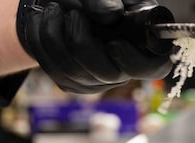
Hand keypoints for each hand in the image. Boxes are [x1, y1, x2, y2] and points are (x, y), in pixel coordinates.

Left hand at [17, 0, 173, 93]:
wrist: (63, 1)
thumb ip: (106, 0)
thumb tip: (108, 17)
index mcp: (142, 42)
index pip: (153, 68)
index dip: (135, 62)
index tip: (114, 44)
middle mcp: (122, 67)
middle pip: (107, 74)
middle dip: (83, 42)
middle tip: (74, 15)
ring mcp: (96, 80)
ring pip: (74, 72)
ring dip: (56, 35)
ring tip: (53, 9)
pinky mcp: (71, 82)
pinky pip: (53, 69)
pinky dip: (41, 40)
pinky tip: (43, 20)